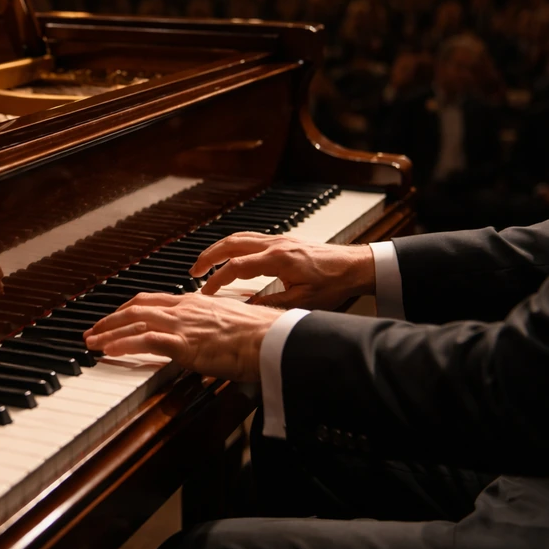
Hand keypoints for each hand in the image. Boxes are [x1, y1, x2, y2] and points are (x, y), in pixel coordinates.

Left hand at [83, 292, 282, 381]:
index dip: (130, 309)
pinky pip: (144, 341)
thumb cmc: (260, 337)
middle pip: (136, 307)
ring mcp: (182, 325)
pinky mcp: (183, 343)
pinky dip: (122, 345)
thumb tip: (206, 339)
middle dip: (111, 319)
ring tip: (91, 342)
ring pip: (133, 321)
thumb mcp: (229, 326)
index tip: (116, 317)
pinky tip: (109, 351)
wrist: (273, 340)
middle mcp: (184, 309)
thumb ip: (211, 329)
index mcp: (195, 303)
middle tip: (93, 330)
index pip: (153, 301)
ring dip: (108, 332)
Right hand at [191, 233, 374, 309]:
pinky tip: (229, 255)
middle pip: (231, 244)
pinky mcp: (283, 240)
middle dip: (208, 256)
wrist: (354, 266)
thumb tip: (244, 311)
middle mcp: (275, 244)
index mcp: (278, 259)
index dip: (217, 280)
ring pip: (239, 237)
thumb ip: (270, 305)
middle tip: (193, 270)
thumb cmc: (334, 283)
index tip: (205, 291)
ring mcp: (279, 239)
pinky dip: (233, 245)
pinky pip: (250, 238)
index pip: (236, 267)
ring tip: (205, 262)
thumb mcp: (301, 302)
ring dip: (219, 248)